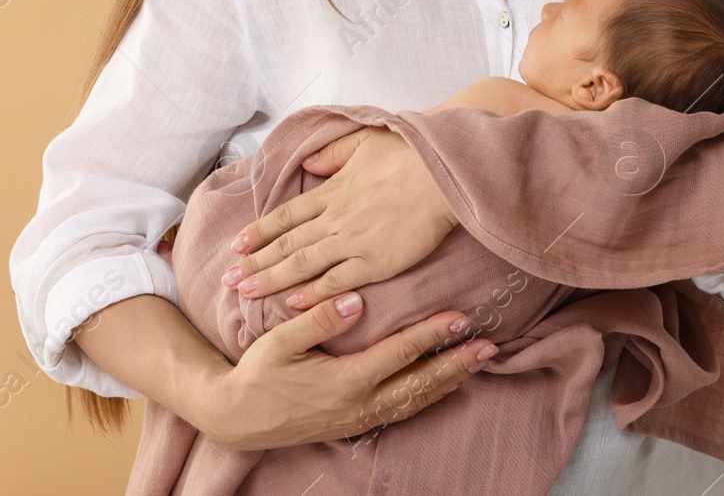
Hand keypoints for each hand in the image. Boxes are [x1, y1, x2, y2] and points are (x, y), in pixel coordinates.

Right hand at [195, 290, 496, 449]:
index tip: (460, 318)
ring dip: (448, 382)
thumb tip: (356, 299)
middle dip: (456, 364)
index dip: (432, 335)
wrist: (236, 419)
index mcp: (343, 381)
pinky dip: (427, 398)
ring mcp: (359, 419)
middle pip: (419, 383)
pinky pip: (401, 412)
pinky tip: (443, 386)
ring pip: (415, 402)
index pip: (399, 354)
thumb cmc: (257, 374)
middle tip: (488, 346)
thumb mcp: (280, 342)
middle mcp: (358, 404)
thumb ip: (319, 320)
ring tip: (476, 363)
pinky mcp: (355, 424)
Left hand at [223, 126, 457, 309]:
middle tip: (229, 278)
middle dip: (256, 262)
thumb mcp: (364, 141)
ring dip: (272, 279)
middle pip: (287, 244)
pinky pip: (337, 281)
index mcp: (333, 190)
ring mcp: (353, 242)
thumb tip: (310, 164)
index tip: (238, 245)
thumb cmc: (409, 154)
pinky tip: (292, 303)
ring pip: (303, 265)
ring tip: (247, 292)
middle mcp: (336, 218)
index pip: (286, 216)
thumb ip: (333, 155)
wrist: (443, 175)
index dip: (260, 231)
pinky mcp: (376, 263)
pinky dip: (313, 293)